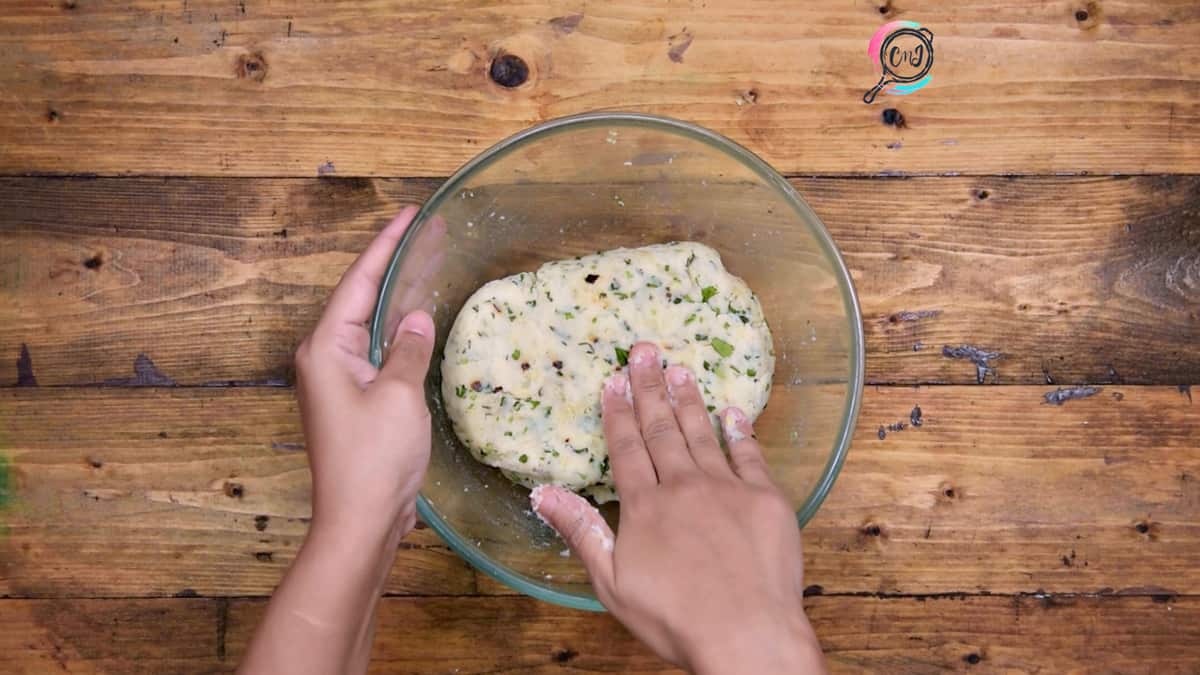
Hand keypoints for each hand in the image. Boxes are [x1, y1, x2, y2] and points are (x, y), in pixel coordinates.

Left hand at [295, 205, 435, 541]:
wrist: (358, 522)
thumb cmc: (374, 459)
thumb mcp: (400, 396)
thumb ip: (410, 349)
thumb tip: (418, 318)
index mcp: (325, 349)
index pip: (359, 282)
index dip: (386, 246)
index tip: (409, 214)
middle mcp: (324, 359)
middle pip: (360, 299)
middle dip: (392, 266)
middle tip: (427, 234)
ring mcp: (336, 382)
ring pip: (369, 327)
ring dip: (396, 301)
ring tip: (427, 267)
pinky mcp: (352, 403)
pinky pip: (376, 354)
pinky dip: (398, 335)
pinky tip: (418, 325)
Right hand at [533, 342, 825, 674]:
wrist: (748, 635)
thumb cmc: (675, 618)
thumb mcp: (612, 583)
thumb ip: (582, 531)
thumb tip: (544, 493)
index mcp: (646, 506)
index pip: (627, 449)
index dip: (618, 413)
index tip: (613, 381)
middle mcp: (685, 486)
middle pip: (663, 429)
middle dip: (650, 388)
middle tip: (645, 351)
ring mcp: (728, 489)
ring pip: (703, 434)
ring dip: (690, 400)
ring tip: (680, 369)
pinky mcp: (766, 499)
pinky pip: (750, 455)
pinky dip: (740, 431)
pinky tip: (733, 412)